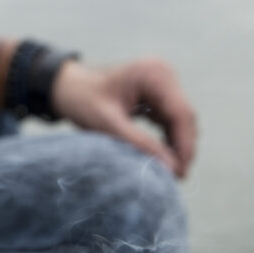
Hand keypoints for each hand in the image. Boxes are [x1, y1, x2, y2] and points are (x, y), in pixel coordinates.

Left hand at [51, 58, 197, 177]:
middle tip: (177, 178)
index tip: (180, 173)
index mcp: (153, 74)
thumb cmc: (82, 101)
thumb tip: (172, 168)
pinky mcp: (159, 93)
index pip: (181, 113)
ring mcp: (162, 82)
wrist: (68, 87)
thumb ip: (139, 143)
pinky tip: (162, 158)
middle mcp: (163, 73)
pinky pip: (171, 120)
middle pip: (185, 117)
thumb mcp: (107, 124)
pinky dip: (169, 139)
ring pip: (181, 120)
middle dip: (183, 148)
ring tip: (171, 173)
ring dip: (178, 145)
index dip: (185, 145)